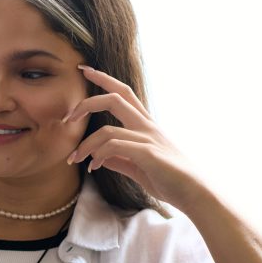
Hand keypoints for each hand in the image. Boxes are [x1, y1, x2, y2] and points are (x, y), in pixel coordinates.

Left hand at [64, 65, 203, 212]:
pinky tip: (94, 167)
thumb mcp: (138, 168)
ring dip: (85, 144)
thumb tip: (100, 159)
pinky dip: (98, 155)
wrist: (195, 193)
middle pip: (115, 98)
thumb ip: (120, 160)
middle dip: (86, 103)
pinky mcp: (148, 153)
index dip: (104, 79)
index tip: (84, 70)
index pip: (123, 93)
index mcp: (146, 125)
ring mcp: (148, 138)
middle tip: (67, 117)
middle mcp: (147, 126)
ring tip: (75, 159)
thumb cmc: (169, 180)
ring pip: (107, 129)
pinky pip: (115, 146)